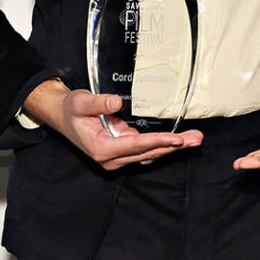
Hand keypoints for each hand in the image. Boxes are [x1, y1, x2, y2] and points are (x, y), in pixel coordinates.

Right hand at [23, 81, 201, 169]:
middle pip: (148, 152)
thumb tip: (115, 102)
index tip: (176, 138)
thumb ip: (98, 103)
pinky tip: (181, 140)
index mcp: (102, 149)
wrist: (63, 116)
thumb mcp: (81, 102)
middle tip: (196, 139)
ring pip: (151, 152)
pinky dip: (164, 143)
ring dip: (173, 146)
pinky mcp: (123, 150)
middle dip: (174, 146)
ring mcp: (118, 156)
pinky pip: (147, 148)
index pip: (136, 145)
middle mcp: (111, 157)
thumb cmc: (71, 110)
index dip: (157, 141)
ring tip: (195, 139)